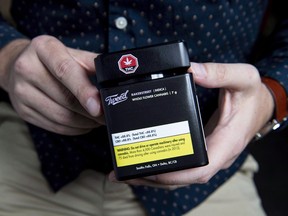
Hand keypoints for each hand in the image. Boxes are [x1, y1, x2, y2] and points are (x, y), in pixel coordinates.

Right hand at [0, 36, 102, 134]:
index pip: (65, 71)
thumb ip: (92, 63)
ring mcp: (22, 92)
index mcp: (44, 48)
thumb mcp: (71, 53)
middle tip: (107, 116)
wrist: (18, 66)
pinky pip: (54, 126)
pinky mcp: (23, 111)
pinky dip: (74, 129)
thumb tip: (116, 76)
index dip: (84, 91)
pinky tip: (83, 124)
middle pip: (65, 98)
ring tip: (97, 120)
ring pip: (61, 117)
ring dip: (85, 123)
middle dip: (91, 112)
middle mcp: (28, 68)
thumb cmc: (52, 59)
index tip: (98, 107)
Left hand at [109, 62, 273, 188]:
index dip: (176, 174)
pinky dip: (164, 169)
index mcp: (227, 141)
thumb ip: (219, 73)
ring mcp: (210, 155)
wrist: (262, 106)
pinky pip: (183, 166)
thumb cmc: (253, 96)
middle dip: (155, 178)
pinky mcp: (205, 151)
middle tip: (126, 172)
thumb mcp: (243, 78)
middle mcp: (217, 154)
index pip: (202, 168)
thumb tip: (192, 70)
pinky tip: (147, 163)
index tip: (152, 170)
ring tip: (128, 172)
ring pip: (182, 176)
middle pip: (184, 177)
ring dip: (155, 177)